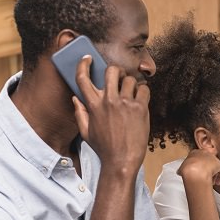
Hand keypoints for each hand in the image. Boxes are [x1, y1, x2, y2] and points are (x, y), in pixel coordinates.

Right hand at [72, 56, 148, 172]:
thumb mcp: (86, 132)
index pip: (83, 78)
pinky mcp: (140, 109)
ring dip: (131, 83)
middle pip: (111, 71)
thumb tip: (75, 98)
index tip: (88, 58)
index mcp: (93, 106)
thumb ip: (80, 113)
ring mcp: (125, 104)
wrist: (121, 161)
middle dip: (115, 70)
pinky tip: (141, 99)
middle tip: (119, 77)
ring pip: (130, 79)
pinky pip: (144, 89)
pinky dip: (143, 92)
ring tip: (132, 93)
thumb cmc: (104, 148)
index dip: (84, 64)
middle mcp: (108, 101)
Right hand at [177, 149, 219, 185]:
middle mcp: (205, 153)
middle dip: (206, 169)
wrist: (194, 171)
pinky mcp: (219, 164)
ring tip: (210, 181)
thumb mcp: (181, 168)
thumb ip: (182, 169)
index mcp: (195, 152)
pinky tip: (217, 182)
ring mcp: (213, 158)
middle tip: (204, 176)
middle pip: (207, 161)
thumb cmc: (187, 169)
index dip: (198, 165)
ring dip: (213, 174)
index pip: (198, 157)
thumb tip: (180, 172)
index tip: (197, 171)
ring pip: (214, 166)